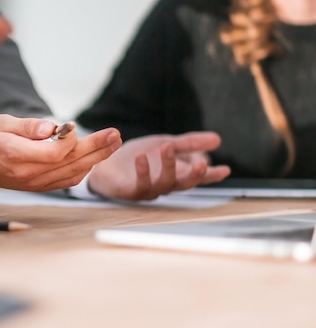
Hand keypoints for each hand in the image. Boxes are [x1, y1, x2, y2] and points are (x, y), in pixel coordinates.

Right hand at [0, 115, 121, 190]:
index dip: (70, 140)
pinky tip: (95, 158)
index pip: (54, 153)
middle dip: (96, 148)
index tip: (74, 125)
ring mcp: (34, 183)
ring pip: (73, 173)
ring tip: (113, 143)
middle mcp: (27, 173)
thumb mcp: (1, 123)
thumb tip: (50, 128)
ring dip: (96, 159)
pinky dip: (84, 169)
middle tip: (115, 134)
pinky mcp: (39, 186)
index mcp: (16, 155)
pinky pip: (67, 181)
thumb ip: (27, 126)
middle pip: (69, 163)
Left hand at [87, 132, 230, 200]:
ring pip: (163, 183)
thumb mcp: (165, 143)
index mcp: (175, 174)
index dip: (211, 175)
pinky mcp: (129, 191)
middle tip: (202, 164)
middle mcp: (164, 185)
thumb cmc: (138, 157)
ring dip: (168, 165)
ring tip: (167, 147)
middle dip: (194, 176)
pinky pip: (138, 184)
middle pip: (184, 184)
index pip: (198, 177)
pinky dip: (142, 171)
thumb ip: (189, 143)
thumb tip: (217, 139)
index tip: (225, 170)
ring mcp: (148, 190)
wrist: (106, 164)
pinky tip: (141, 157)